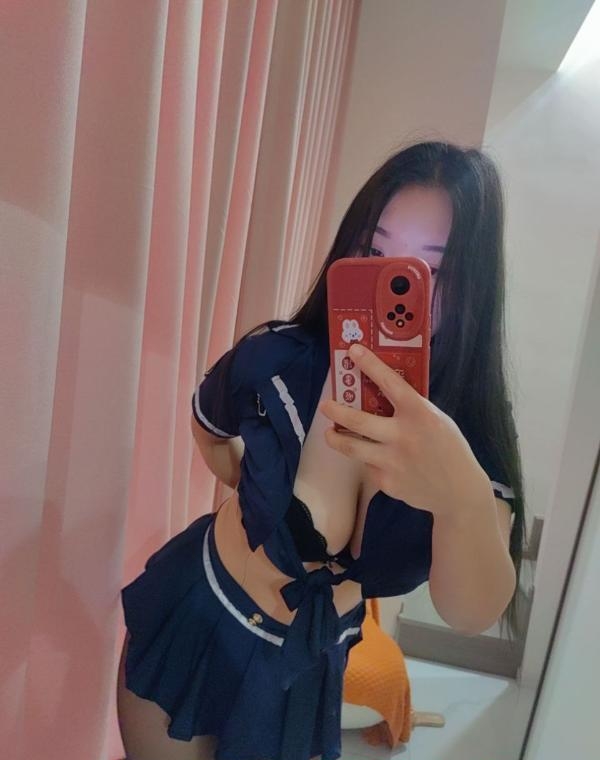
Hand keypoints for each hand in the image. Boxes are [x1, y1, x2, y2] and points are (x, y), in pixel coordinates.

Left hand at [318, 343, 490, 517]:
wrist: (459, 492)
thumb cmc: (449, 449)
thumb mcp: (438, 420)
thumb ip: (412, 410)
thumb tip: (382, 394)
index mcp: (420, 414)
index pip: (390, 383)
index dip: (370, 365)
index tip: (353, 351)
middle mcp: (403, 436)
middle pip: (358, 421)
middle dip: (336, 411)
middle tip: (325, 405)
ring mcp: (393, 461)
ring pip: (352, 448)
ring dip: (336, 438)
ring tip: (330, 433)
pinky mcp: (387, 482)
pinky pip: (370, 467)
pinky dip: (371, 461)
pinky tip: (379, 462)